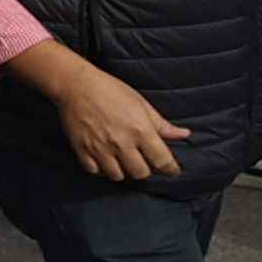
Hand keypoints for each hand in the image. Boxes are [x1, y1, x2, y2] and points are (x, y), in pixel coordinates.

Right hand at [52, 66, 186, 181]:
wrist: (77, 85)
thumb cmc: (111, 91)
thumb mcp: (142, 104)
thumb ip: (162, 124)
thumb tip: (184, 134)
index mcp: (140, 130)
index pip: (162, 160)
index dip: (170, 169)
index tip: (171, 170)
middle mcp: (122, 143)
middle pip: (141, 173)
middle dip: (146, 170)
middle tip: (144, 162)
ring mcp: (100, 148)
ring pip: (118, 176)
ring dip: (124, 171)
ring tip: (124, 161)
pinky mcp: (83, 150)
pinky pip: (95, 171)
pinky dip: (102, 169)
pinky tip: (105, 160)